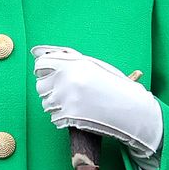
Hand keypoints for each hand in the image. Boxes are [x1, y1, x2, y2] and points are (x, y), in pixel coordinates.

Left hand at [31, 45, 162, 159]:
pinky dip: (61, 118)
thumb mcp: (93, 66)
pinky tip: (76, 114)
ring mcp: (67, 99)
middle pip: (41, 86)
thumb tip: (36, 52)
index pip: (41, 65)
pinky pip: (54, 117)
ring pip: (46, 103)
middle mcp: (67, 79)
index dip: (43, 70)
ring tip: (73, 103)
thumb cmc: (112, 86)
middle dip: (49, 89)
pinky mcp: (69, 117)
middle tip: (65, 92)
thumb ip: (66, 57)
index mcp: (73, 64)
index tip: (47, 74)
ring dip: (55, 104)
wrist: (132, 109)